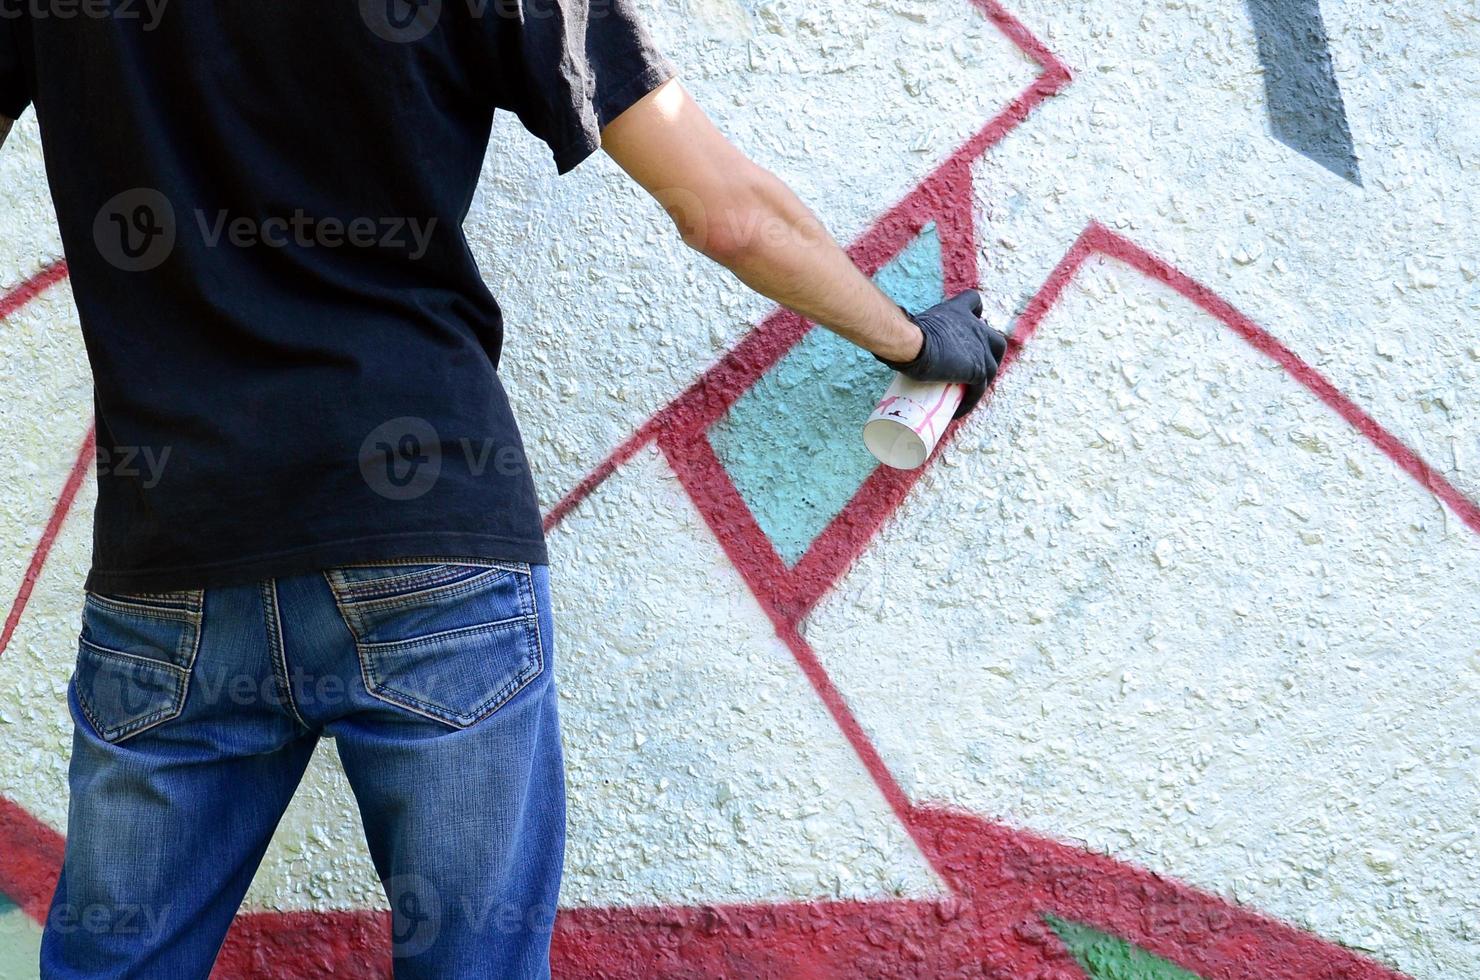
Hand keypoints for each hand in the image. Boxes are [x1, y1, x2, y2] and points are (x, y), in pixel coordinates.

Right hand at [873, 290, 1007, 417]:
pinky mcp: (977, 369)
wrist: (911, 343)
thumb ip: (904, 331)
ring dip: (980, 383)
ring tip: (964, 395)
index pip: (973, 302)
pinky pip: (979, 390)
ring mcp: (980, 348)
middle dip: (989, 357)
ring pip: (990, 369)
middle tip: (971, 372)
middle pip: (995, 341)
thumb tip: (883, 341)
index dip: (974, 314)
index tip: (970, 324)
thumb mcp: (910, 326)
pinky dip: (969, 401)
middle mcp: (975, 327)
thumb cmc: (902, 334)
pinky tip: (957, 411)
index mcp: (958, 311)